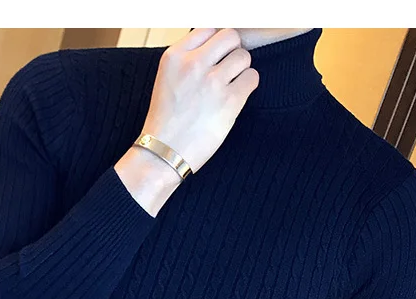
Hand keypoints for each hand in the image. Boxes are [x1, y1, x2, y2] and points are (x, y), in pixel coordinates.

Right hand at [142, 28, 259, 174]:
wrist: (163, 153)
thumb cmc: (166, 121)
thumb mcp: (167, 80)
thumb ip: (188, 60)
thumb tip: (218, 48)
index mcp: (174, 56)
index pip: (208, 29)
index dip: (216, 44)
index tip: (216, 57)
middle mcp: (193, 64)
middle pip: (230, 37)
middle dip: (232, 52)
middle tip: (226, 70)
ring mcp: (212, 82)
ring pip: (244, 56)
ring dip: (241, 70)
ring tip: (229, 86)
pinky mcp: (229, 100)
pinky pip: (252, 78)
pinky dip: (248, 86)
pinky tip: (235, 98)